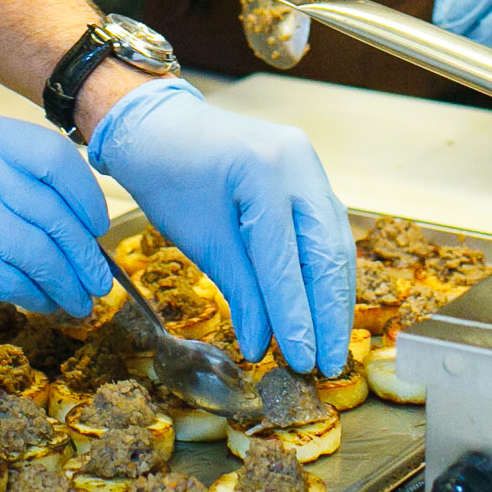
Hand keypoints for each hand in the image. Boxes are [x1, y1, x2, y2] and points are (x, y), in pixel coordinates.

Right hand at [0, 113, 116, 334]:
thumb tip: (70, 218)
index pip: (49, 155)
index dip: (83, 194)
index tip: (95, 222)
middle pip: (50, 207)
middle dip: (82, 249)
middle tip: (96, 276)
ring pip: (38, 248)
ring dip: (66, 279)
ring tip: (78, 298)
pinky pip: (15, 279)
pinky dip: (38, 296)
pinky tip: (45, 304)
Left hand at [88, 77, 353, 375]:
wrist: (157, 124)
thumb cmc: (167, 175)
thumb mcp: (198, 236)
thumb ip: (239, 290)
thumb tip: (263, 346)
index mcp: (264, 170)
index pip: (286, 258)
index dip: (295, 315)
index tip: (302, 361)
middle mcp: (299, 162)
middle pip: (327, 251)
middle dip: (330, 314)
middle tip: (330, 367)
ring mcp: (309, 165)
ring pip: (334, 243)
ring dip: (333, 299)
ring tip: (332, 349)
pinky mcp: (308, 175)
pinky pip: (324, 230)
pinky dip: (323, 273)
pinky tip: (323, 309)